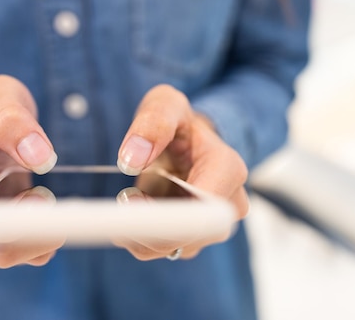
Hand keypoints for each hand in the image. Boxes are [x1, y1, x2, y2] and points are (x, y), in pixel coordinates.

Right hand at [0, 75, 61, 267]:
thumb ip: (13, 119)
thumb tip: (39, 156)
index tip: (37, 198)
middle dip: (27, 230)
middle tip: (50, 196)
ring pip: (0, 254)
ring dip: (38, 237)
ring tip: (49, 197)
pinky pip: (18, 254)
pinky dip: (43, 242)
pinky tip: (52, 213)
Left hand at [115, 84, 248, 259]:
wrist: (189, 141)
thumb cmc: (179, 122)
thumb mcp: (165, 105)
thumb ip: (152, 123)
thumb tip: (133, 157)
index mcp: (227, 168)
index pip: (202, 212)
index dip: (162, 216)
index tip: (128, 197)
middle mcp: (231, 202)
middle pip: (189, 236)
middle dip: (147, 225)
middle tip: (124, 197)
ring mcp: (217, 224)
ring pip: (174, 247)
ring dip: (141, 231)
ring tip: (130, 197)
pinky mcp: (199, 237)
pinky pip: (168, 249)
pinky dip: (143, 236)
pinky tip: (139, 209)